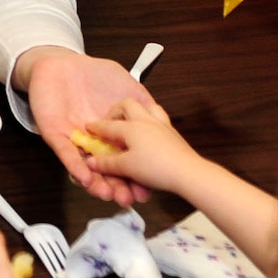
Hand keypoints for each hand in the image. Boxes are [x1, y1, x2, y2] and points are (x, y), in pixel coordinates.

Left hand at [19, 46, 165, 204]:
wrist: (61, 63)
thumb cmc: (93, 74)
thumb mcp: (126, 86)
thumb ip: (142, 102)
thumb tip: (159, 117)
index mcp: (112, 134)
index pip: (125, 160)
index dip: (135, 175)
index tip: (144, 189)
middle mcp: (95, 142)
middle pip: (107, 170)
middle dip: (117, 186)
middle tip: (127, 198)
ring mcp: (75, 140)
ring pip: (86, 167)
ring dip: (96, 183)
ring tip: (107, 193)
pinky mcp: (56, 134)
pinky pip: (65, 153)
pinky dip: (74, 165)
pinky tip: (85, 177)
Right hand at [81, 99, 203, 196]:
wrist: (187, 172)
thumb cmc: (155, 168)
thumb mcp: (126, 167)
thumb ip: (106, 163)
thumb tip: (91, 162)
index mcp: (130, 128)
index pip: (107, 126)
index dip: (96, 128)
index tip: (89, 128)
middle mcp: (144, 120)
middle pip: (126, 105)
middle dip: (116, 111)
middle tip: (110, 121)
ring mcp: (160, 123)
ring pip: (146, 107)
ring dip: (137, 111)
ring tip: (131, 122)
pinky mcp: (172, 131)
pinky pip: (160, 117)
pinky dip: (152, 119)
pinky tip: (151, 130)